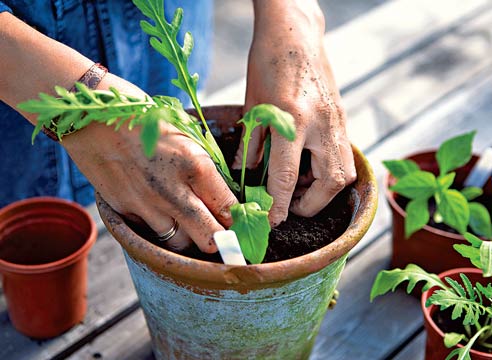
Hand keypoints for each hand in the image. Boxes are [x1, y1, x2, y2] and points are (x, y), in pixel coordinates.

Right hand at [63, 75, 237, 252]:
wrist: (92, 116)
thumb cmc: (144, 118)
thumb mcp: (186, 134)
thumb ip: (206, 168)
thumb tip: (223, 195)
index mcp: (195, 165)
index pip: (230, 210)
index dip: (239, 221)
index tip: (240, 224)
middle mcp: (173, 192)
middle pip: (210, 239)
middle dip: (222, 241)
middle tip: (223, 234)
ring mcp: (147, 205)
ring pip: (181, 243)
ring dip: (190, 237)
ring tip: (190, 223)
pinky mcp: (126, 211)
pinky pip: (152, 233)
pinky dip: (162, 228)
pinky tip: (161, 212)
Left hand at [236, 0, 355, 225]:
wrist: (294, 32)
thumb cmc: (267, 63)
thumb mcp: (252, 106)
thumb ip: (251, 146)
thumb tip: (245, 176)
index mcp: (292, 120)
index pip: (286, 176)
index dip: (279, 205)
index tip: (273, 222)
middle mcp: (321, 123)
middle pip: (330, 181)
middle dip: (311, 203)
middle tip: (290, 204)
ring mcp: (337, 120)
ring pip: (345, 172)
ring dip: (323, 187)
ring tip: (298, 183)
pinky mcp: (342, 116)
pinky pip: (343, 154)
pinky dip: (327, 169)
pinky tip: (307, 162)